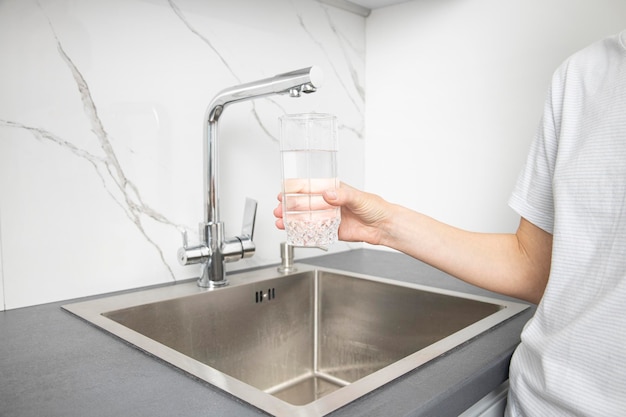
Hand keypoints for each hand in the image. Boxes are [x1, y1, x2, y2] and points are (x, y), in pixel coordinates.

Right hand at [274, 182, 390, 244]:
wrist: (384, 226)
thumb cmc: (376, 207)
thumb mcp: (359, 198)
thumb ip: (343, 196)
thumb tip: (328, 194)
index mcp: (334, 190)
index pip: (311, 188)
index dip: (295, 190)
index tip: (284, 192)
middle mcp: (330, 202)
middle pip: (305, 203)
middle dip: (290, 206)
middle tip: (279, 209)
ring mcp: (330, 217)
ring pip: (307, 217)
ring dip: (293, 220)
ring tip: (281, 222)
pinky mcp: (332, 230)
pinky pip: (315, 231)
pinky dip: (303, 231)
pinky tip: (293, 232)